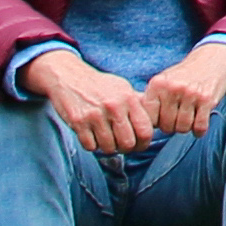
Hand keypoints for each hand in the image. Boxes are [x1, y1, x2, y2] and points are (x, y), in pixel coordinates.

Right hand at [30, 49, 155, 156]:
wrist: (69, 76)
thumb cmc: (100, 85)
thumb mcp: (123, 88)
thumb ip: (139, 104)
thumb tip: (157, 120)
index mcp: (128, 98)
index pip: (145, 131)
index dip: (144, 143)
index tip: (139, 144)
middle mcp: (113, 106)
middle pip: (127, 144)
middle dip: (126, 148)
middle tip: (121, 144)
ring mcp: (95, 115)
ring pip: (109, 148)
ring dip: (108, 147)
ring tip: (106, 137)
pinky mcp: (78, 122)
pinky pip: (91, 146)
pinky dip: (92, 145)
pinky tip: (92, 135)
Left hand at [142, 41, 225, 135]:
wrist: (210, 60)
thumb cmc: (182, 77)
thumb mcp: (162, 82)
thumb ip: (149, 101)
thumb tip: (139, 125)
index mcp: (157, 84)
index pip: (149, 118)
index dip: (155, 123)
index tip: (161, 118)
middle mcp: (172, 88)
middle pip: (166, 126)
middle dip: (171, 126)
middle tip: (176, 117)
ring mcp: (190, 93)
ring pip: (183, 128)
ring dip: (185, 127)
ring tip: (187, 117)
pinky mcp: (207, 99)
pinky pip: (199, 127)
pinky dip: (199, 130)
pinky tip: (198, 122)